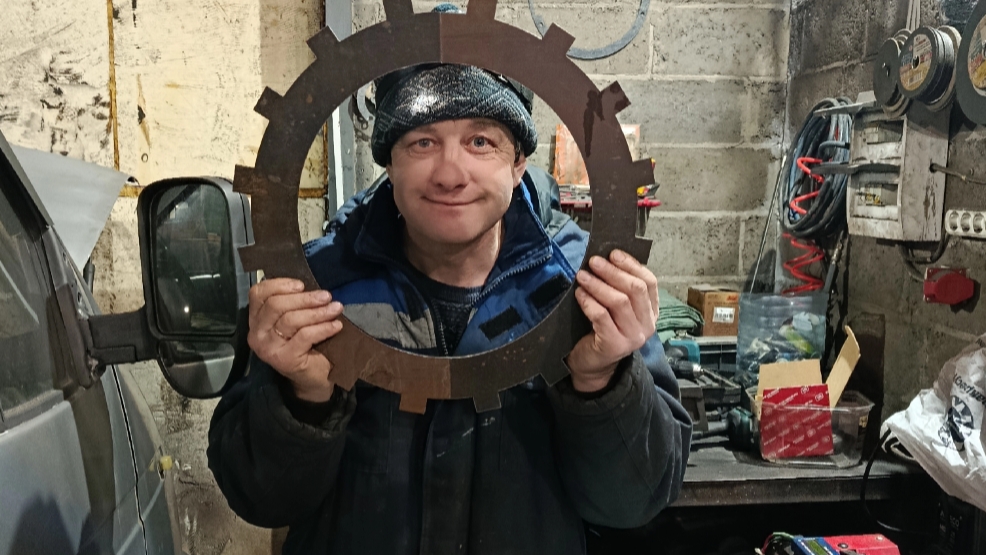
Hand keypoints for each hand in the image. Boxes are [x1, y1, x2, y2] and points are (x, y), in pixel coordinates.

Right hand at [248, 278, 343, 402]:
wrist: (313, 378)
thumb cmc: (305, 344)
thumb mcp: (295, 321)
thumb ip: (294, 303)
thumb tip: (311, 286)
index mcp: (256, 319)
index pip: (258, 294)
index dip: (279, 284)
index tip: (302, 285)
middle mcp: (256, 333)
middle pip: (276, 305)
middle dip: (304, 298)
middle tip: (326, 296)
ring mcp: (268, 348)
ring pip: (291, 320)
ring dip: (317, 312)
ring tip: (336, 308)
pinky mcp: (284, 359)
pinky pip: (304, 336)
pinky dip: (323, 328)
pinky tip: (336, 326)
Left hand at [566, 250, 658, 392]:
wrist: (593, 365)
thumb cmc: (603, 330)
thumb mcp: (617, 309)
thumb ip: (619, 288)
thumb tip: (607, 258)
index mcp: (652, 312)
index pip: (649, 282)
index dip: (631, 265)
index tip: (613, 253)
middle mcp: (647, 325)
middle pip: (635, 289)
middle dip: (613, 272)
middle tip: (593, 262)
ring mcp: (633, 337)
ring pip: (619, 302)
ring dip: (598, 285)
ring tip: (582, 276)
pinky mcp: (615, 345)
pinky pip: (602, 317)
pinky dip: (589, 302)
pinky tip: (579, 294)